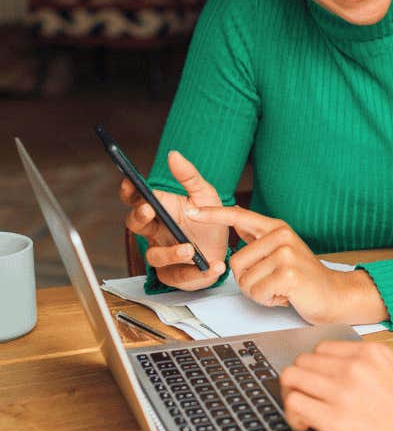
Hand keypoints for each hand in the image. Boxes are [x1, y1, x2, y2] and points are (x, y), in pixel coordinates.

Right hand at [120, 150, 227, 290]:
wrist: (225, 249)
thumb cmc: (209, 220)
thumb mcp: (205, 195)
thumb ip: (189, 176)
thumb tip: (173, 154)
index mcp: (159, 210)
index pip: (135, 199)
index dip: (128, 191)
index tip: (129, 181)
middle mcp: (155, 232)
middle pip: (135, 224)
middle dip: (139, 216)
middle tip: (149, 209)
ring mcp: (162, 254)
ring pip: (154, 256)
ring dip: (171, 252)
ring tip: (190, 249)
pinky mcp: (174, 275)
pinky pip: (178, 277)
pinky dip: (195, 274)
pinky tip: (212, 266)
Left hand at [185, 204, 387, 324]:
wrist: (333, 295)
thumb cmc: (304, 277)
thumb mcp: (281, 250)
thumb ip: (258, 237)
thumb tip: (236, 221)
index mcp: (276, 228)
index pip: (238, 216)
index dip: (212, 214)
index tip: (191, 210)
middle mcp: (280, 236)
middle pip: (235, 262)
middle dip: (249, 281)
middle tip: (272, 282)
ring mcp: (285, 254)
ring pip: (245, 281)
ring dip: (260, 293)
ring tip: (281, 288)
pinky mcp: (288, 274)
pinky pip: (257, 293)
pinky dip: (268, 301)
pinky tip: (285, 295)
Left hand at [281, 340, 392, 430]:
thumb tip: (384, 371)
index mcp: (373, 354)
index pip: (326, 349)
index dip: (319, 367)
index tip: (320, 380)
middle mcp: (354, 366)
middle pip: (305, 360)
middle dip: (302, 379)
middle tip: (307, 397)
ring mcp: (341, 390)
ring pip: (291, 377)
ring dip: (291, 394)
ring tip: (301, 411)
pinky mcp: (332, 419)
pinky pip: (294, 404)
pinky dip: (292, 414)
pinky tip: (304, 425)